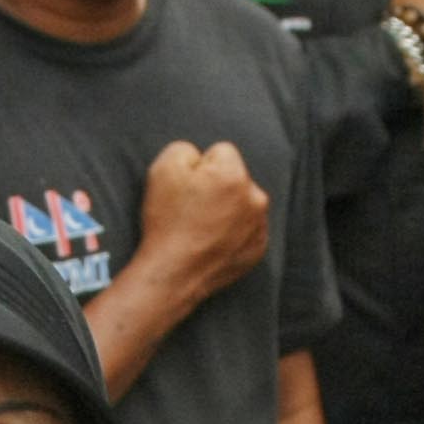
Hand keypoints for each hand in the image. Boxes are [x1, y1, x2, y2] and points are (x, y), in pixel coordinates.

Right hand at [130, 140, 269, 313]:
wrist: (173, 274)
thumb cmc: (167, 221)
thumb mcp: (163, 168)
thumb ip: (185, 149)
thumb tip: (199, 157)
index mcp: (235, 175)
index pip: (221, 152)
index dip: (199, 166)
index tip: (187, 188)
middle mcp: (256, 198)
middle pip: (235, 177)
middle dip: (218, 186)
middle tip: (192, 209)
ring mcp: (260, 226)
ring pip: (243, 202)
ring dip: (227, 208)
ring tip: (201, 227)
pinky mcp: (259, 249)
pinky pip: (247, 228)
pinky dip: (233, 231)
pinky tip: (211, 241)